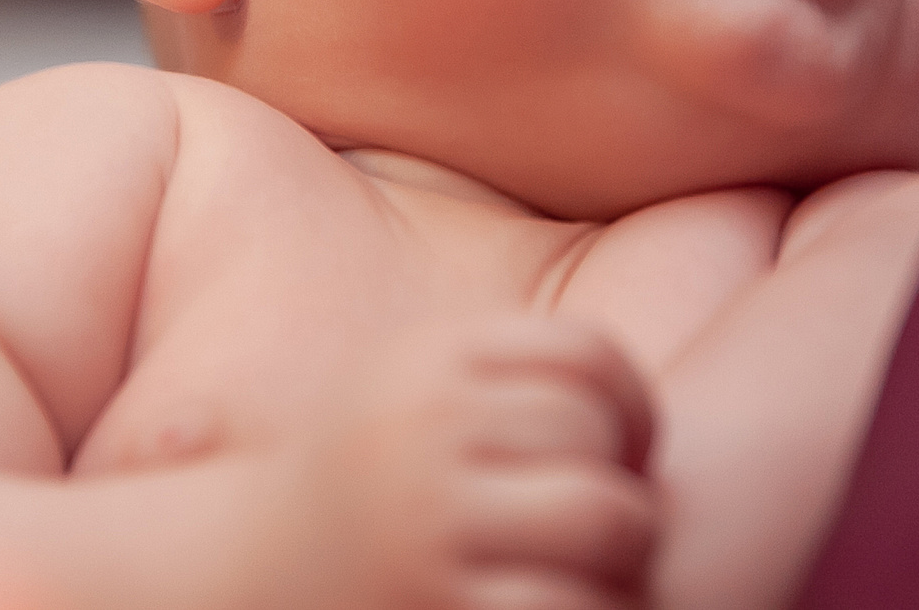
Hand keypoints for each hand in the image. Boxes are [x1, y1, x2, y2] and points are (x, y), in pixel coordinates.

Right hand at [296, 313, 662, 609]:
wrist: (241, 581)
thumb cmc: (371, 490)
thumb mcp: (419, 392)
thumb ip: (514, 374)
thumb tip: (677, 335)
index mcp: (429, 364)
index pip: (587, 355)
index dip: (632, 407)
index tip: (620, 452)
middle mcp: (423, 433)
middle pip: (598, 433)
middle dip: (623, 485)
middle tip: (603, 529)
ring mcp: (428, 526)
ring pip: (605, 516)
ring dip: (620, 556)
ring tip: (589, 574)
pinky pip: (569, 606)